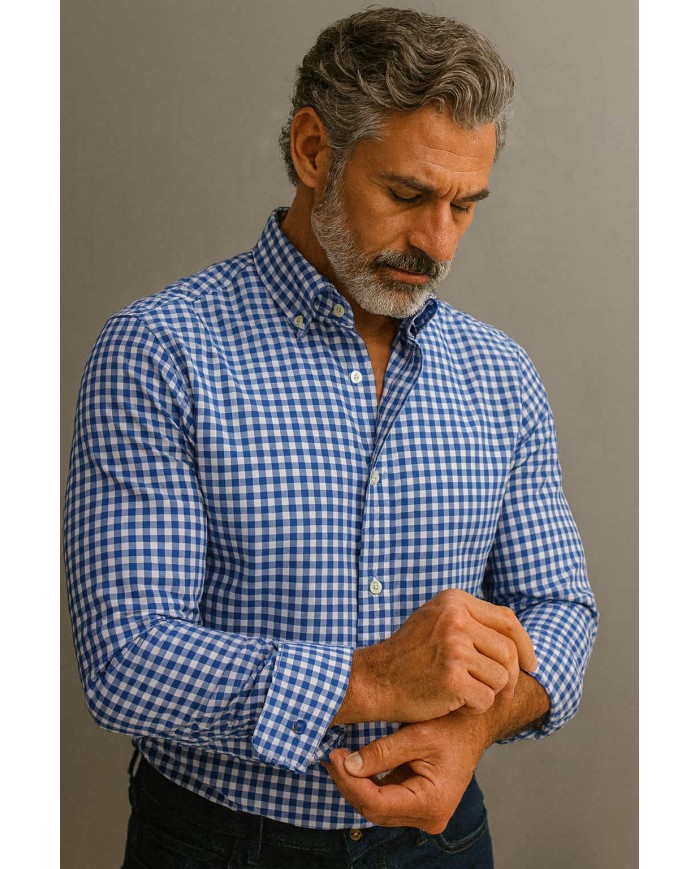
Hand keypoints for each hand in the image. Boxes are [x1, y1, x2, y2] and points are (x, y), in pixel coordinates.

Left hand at [324, 710, 485, 833]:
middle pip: (375, 809)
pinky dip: (368, 785)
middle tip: (332, 757)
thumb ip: (382, 752)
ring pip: (377, 808)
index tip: (335, 757)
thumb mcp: (416, 735)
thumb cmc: (453, 727)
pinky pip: (386, 800)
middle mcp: (429, 817)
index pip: (377, 802)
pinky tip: (353, 767)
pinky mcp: (419, 806)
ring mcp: (424, 815)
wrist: (475, 727)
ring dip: (356, 785)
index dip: (351, 782)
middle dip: (349, 784)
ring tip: (338, 760)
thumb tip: (349, 766)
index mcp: (431, 802)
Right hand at [333, 589, 536, 723]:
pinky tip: (457, 704)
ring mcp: (453, 647)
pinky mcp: (451, 677)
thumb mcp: (436, 620)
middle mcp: (455, 619)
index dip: (524, 644)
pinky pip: (486, 698)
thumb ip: (470, 619)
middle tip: (504, 693)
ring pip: (501, 677)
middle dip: (512, 676)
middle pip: (508, 650)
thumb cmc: (408, 655)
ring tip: (467, 694)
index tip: (529, 664)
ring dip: (490, 693)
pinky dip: (476, 707)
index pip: (507, 620)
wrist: (375, 679)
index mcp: (454, 601)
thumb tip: (514, 634)